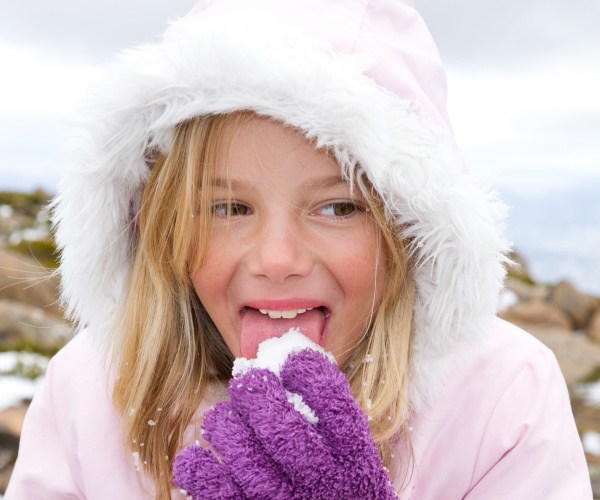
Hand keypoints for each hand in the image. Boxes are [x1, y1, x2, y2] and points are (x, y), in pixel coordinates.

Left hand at [173, 348, 396, 498]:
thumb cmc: (337, 482)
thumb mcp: (351, 450)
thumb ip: (327, 411)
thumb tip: (284, 356)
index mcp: (353, 456)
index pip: (333, 401)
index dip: (308, 369)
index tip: (291, 358)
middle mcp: (325, 482)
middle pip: (283, 429)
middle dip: (256, 394)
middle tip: (247, 380)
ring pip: (245, 457)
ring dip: (225, 425)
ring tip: (222, 418)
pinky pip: (218, 492)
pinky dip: (198, 469)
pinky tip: (194, 455)